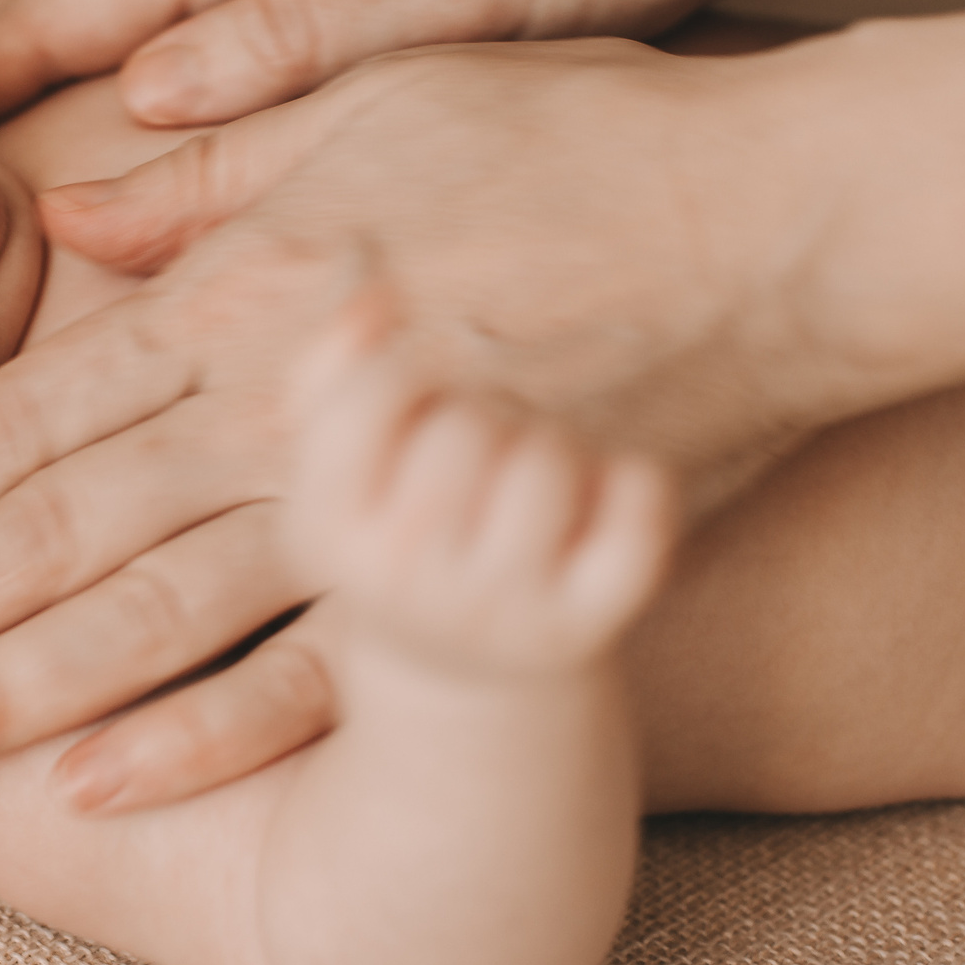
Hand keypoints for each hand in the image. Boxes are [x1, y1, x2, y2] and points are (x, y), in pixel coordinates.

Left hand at [0, 38, 830, 800]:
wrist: (794, 219)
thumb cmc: (589, 135)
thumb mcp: (382, 96)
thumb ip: (216, 164)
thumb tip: (75, 213)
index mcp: (241, 289)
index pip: (31, 413)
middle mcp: (278, 400)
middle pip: (52, 529)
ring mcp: (374, 494)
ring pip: (148, 614)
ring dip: (3, 698)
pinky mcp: (473, 566)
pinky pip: (319, 671)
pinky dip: (203, 735)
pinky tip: (96, 789)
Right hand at [286, 301, 674, 679]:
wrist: (461, 682)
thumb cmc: (397, 536)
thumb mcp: (335, 470)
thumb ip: (332, 367)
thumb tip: (371, 281)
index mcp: (326, 535)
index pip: (374, 395)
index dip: (408, 371)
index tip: (416, 402)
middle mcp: (404, 583)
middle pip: (467, 423)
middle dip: (483, 415)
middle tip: (480, 457)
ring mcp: (498, 613)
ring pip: (548, 458)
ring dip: (555, 446)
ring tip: (535, 484)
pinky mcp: (586, 628)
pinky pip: (638, 503)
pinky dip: (635, 483)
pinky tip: (606, 503)